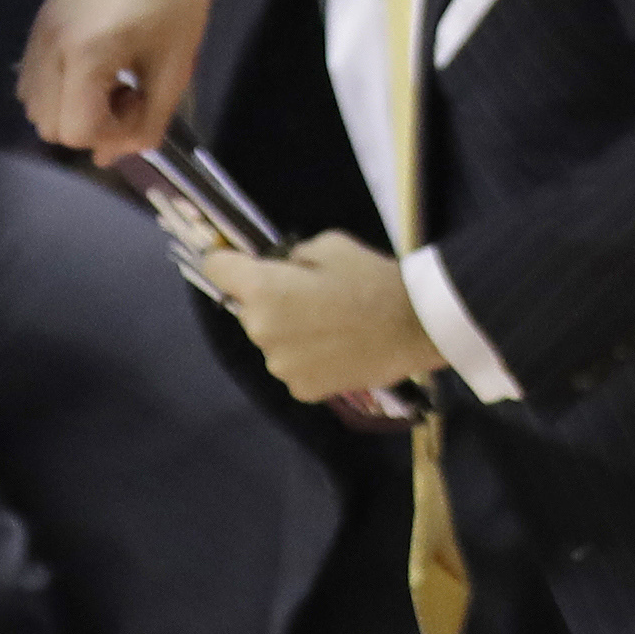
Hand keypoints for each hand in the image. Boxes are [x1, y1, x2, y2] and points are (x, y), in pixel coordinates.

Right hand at [22, 0, 219, 162]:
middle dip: (92, 123)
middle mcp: (48, 46)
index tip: (142, 104)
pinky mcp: (40, 22)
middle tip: (132, 92)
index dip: (112, 133)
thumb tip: (112, 159)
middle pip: (50, 125)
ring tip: (116, 78)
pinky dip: (62, 87)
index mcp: (83, 55)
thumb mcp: (175, 65)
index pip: (74, 131)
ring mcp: (38, 33)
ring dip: (74, 107)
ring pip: (36, 105)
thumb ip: (149, 119)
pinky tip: (98, 64)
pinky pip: (34, 78)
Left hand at [200, 231, 444, 402]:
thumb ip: (294, 256)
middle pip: (249, 309)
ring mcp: (279, 365)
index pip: (216, 268)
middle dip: (272, 300)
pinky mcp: (300, 389)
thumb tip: (280, 269)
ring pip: (273, 340)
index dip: (230, 261)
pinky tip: (341, 348)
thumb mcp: (332, 244)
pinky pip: (294, 366)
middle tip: (315, 295)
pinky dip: (309, 358)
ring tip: (334, 326)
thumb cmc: (375, 278)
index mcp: (263, 290)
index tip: (245, 261)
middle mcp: (260, 330)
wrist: (418, 326)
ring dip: (292, 332)